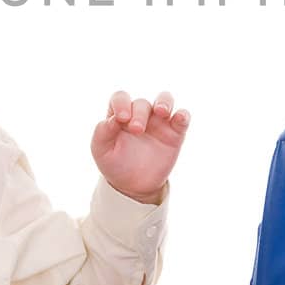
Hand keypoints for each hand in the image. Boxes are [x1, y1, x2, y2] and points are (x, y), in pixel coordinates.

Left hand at [90, 90, 189, 204]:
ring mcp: (159, 122)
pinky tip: (180, 118)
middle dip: (139, 114)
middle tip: (137, 130)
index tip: (122, 118)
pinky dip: (183, 115)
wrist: (134, 186)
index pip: (121, 98)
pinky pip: (182, 118)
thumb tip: (112, 119)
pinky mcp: (175, 133)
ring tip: (161, 111)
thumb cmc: (115, 164)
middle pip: (142, 103)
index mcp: (121, 115)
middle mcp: (140, 114)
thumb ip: (103, 132)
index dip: (121, 103)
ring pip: (165, 99)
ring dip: (164, 102)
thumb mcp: (101, 151)